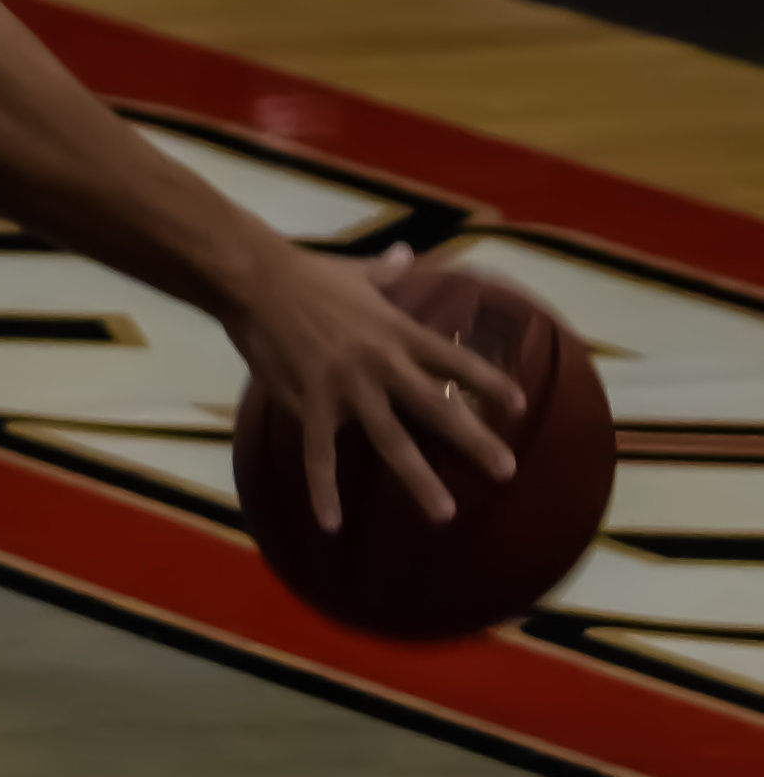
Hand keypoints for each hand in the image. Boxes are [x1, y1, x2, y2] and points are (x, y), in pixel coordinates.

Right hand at [225, 240, 528, 530]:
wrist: (257, 281)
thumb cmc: (308, 274)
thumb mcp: (357, 269)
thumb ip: (387, 269)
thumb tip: (405, 252)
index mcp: (397, 331)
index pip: (453, 360)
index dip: (488, 381)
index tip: (519, 405)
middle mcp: (382, 363)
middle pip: (436, 407)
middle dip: (474, 440)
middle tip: (506, 470)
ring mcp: (347, 389)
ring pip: (391, 441)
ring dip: (419, 479)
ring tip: (445, 513)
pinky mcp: (311, 405)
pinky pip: (319, 456)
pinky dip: (324, 491)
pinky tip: (331, 524)